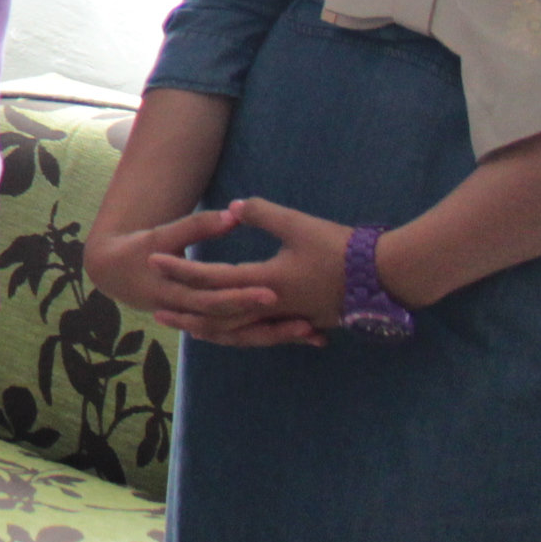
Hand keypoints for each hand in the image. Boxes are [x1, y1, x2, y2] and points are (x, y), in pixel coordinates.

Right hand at [81, 204, 309, 343]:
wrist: (113, 274)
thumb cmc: (137, 250)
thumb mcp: (161, 235)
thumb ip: (197, 226)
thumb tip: (234, 213)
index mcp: (174, 295)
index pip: (213, 300)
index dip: (241, 297)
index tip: (272, 291)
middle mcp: (192, 317)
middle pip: (235, 328)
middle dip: (271, 327)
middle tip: (307, 322)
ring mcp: (202, 324)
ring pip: (244, 338)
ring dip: (278, 336)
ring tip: (315, 333)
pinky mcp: (213, 325)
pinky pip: (245, 335)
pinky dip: (272, 334)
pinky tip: (306, 334)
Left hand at [155, 196, 350, 344]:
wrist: (387, 276)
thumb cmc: (340, 247)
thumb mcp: (297, 224)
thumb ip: (261, 214)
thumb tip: (233, 207)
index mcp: (266, 282)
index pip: (212, 278)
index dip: (182, 269)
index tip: (153, 261)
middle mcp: (273, 307)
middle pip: (219, 316)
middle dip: (187, 314)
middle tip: (157, 313)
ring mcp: (290, 319)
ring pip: (242, 331)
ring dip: (213, 330)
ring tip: (190, 329)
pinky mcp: (305, 323)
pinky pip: (265, 334)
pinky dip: (244, 334)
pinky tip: (236, 333)